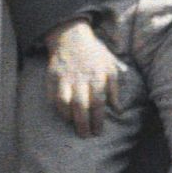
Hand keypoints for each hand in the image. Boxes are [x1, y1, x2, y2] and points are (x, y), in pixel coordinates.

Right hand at [47, 20, 123, 137]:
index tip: (98, 132)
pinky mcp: (52, 77)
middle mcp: (81, 78)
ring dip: (69, 118)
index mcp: (98, 75)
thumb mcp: (110, 67)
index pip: (99, 102)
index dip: (98, 119)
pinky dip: (58, 108)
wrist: (71, 37)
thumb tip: (118, 110)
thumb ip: (114, 89)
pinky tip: (64, 114)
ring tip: (74, 126)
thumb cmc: (94, 54)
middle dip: (84, 124)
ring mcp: (65, 77)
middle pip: (81, 106)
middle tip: (86, 135)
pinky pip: (53, 97)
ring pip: (65, 103)